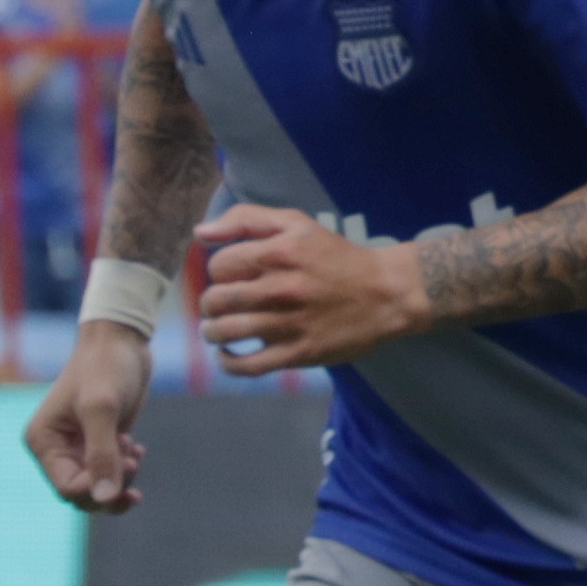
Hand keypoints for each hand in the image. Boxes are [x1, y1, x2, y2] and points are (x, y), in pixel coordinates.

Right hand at [24, 320, 155, 510]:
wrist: (122, 340)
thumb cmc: (105, 367)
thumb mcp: (102, 409)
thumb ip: (102, 455)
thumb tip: (105, 498)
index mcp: (43, 441)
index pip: (66, 488)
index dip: (95, 488)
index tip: (124, 465)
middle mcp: (56, 448)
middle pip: (82, 493)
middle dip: (110, 485)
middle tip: (133, 461)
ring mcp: (78, 446)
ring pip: (98, 487)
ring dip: (121, 478)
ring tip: (135, 453)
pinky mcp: (100, 442)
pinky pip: (111, 472)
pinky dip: (127, 468)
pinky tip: (138, 449)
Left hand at [195, 201, 431, 372]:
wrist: (385, 293)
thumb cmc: (336, 257)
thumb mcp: (297, 224)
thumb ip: (248, 219)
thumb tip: (200, 232)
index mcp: (280, 253)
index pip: (219, 265)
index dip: (220, 270)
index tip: (234, 276)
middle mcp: (281, 288)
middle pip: (215, 300)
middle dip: (210, 303)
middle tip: (222, 304)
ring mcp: (288, 324)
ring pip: (225, 332)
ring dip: (213, 332)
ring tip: (219, 329)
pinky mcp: (298, 354)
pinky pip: (247, 366)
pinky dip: (227, 362)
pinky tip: (228, 354)